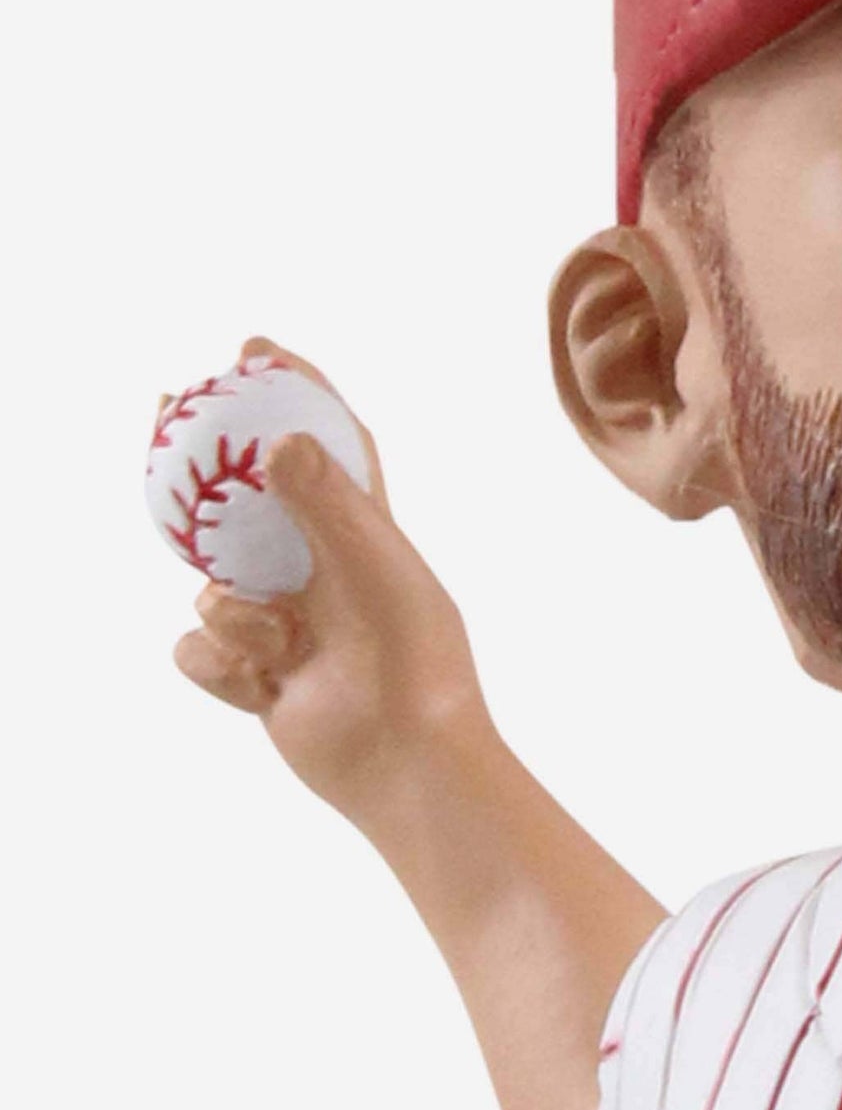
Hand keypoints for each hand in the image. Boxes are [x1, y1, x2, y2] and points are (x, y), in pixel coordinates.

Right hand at [171, 337, 491, 825]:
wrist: (407, 759)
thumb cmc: (413, 658)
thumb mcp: (376, 567)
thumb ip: (329, 504)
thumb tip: (280, 440)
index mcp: (366, 533)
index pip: (329, 446)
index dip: (294, 395)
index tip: (252, 349)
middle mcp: (323, 571)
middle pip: (249, 503)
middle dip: (205, 466)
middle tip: (160, 412)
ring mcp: (286, 623)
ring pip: (210, 588)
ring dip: (233, 616)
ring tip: (281, 644)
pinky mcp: (256, 677)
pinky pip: (196, 651)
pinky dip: (220, 666)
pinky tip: (265, 686)